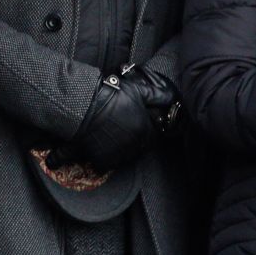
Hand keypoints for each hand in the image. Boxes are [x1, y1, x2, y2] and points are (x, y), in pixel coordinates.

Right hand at [48, 64, 170, 172]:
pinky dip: (104, 158)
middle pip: (139, 147)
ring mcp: (117, 153)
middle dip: (134, 140)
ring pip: (124, 156)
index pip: (152, 135)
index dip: (146, 129)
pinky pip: (106, 164)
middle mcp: (133, 145)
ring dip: (121, 149)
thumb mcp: (137, 90)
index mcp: (143, 130)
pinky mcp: (101, 159)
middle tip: (122, 129)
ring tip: (111, 137)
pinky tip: (102, 145)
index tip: (138, 123)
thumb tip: (171, 98)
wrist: (83, 105)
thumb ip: (157, 96)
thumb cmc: (110, 96)